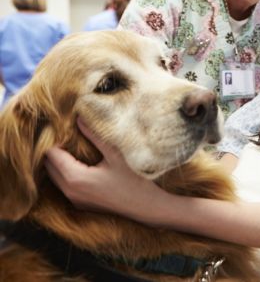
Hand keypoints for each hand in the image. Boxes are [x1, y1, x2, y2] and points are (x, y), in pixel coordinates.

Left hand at [45, 117, 161, 219]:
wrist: (146, 206)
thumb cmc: (134, 181)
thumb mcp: (115, 154)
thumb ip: (94, 136)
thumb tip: (79, 119)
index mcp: (75, 178)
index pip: (52, 154)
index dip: (57, 140)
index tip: (67, 130)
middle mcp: (69, 191)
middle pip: (49, 166)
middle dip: (56, 150)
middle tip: (70, 137)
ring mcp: (74, 200)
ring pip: (55, 176)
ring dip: (60, 162)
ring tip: (75, 148)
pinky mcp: (80, 204)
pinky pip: (64, 185)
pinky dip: (67, 173)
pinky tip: (82, 164)